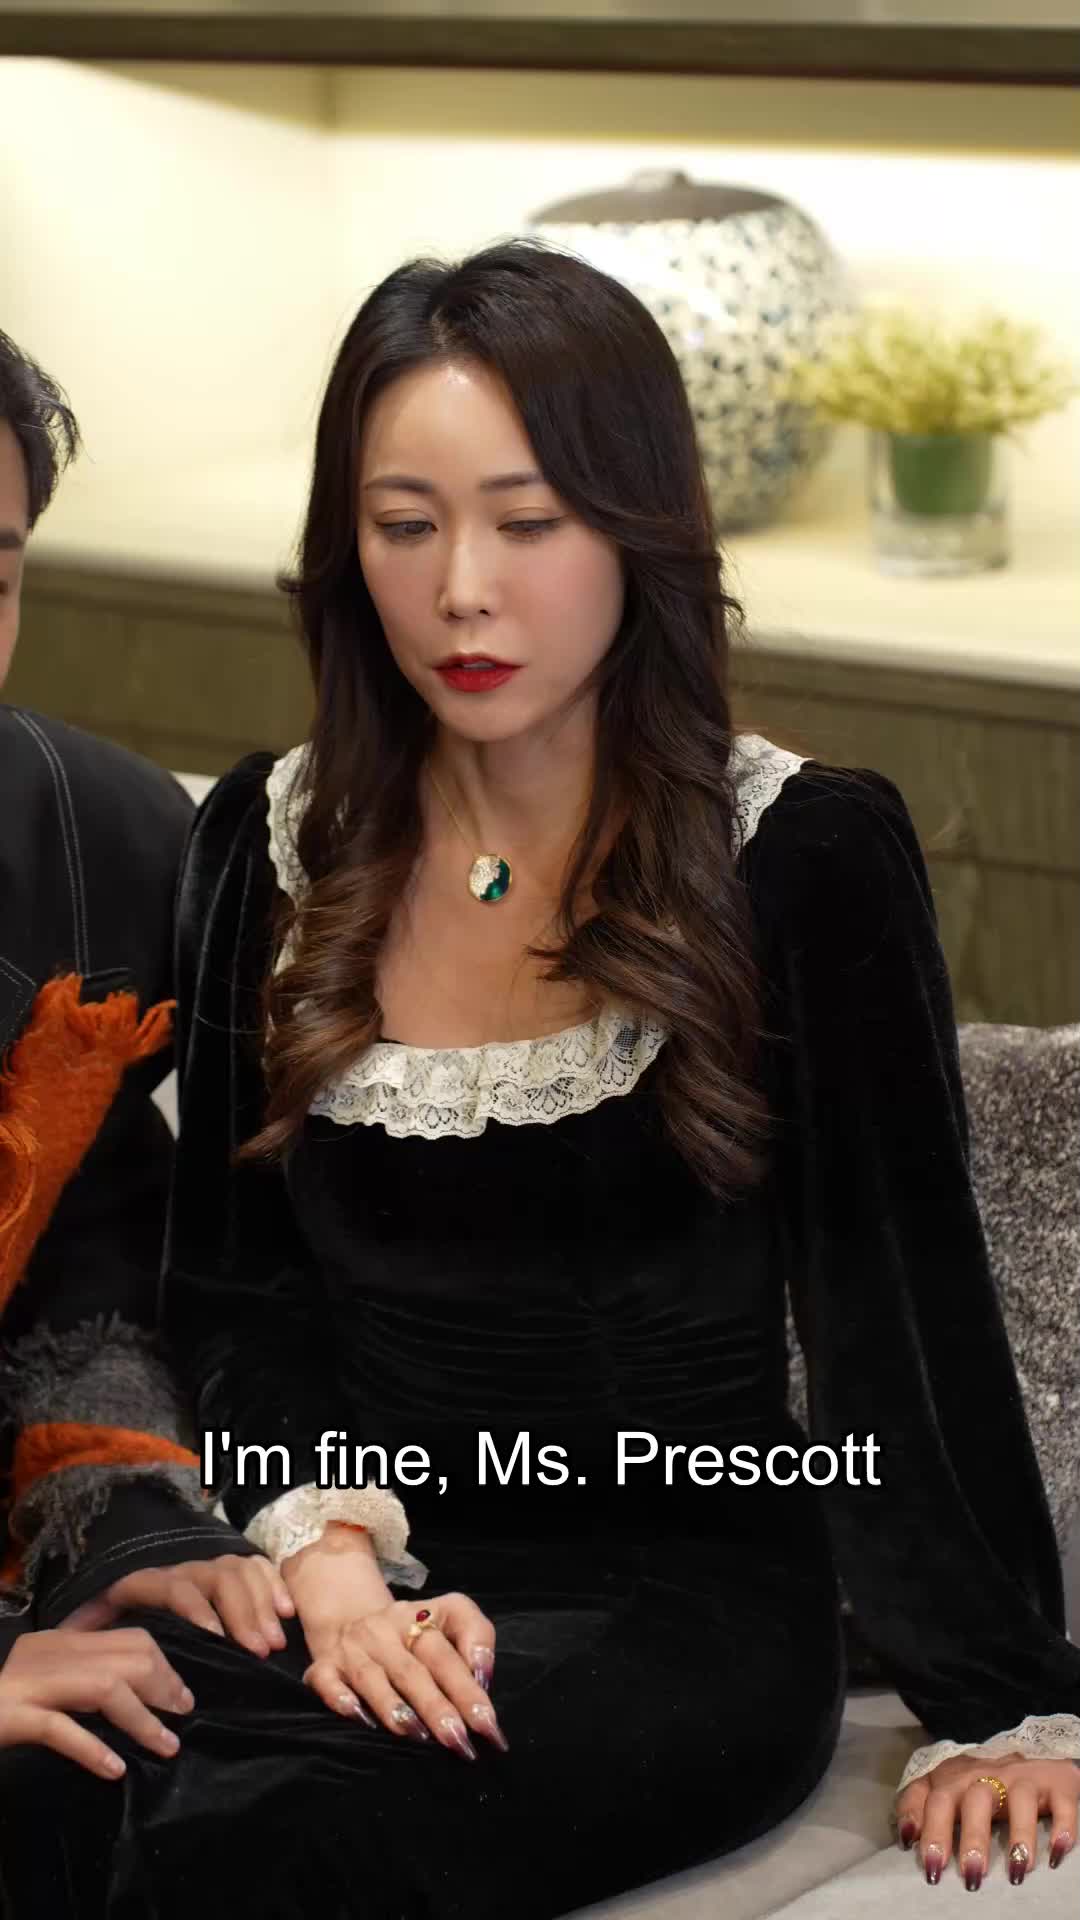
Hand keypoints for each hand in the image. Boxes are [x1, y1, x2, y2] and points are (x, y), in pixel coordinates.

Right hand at [0, 1627, 193, 1779]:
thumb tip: (134, 1699)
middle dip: (163, 1687)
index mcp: (57, 1643)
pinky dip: (92, 1748)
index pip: (128, 1638)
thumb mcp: (43, 1688)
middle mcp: (45, 1652)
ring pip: (102, 1687)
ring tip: (165, 1746)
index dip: (163, 1665)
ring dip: (141, 1719)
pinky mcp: (9, 1715)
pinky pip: (59, 1727)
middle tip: (181, 1718)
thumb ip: (79, 1685)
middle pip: (125, 1657)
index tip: (181, 1697)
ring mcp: (26, 1683)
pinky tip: (113, 1770)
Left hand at [61, 1554, 294, 1656]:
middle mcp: (183, 1570)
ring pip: (240, 1572)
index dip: (197, 1610)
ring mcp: (209, 1568)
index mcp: (149, 1582)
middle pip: (218, 1579)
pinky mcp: (232, 1572)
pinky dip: (274, 1585)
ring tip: (273, 1642)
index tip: (214, 1639)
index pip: (177, 1587)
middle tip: (259, 1651)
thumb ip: (86, 1624)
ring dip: (261, 1605)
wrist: (128, 1598)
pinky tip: (287, 1611)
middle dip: (242, 1615)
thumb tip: (71, 1632)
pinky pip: (258, 1566)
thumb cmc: (113, 1622)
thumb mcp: (94, 1622)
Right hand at [303, 1590, 506, 1760]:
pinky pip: (327, 1682)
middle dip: (439, 1706)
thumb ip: (475, 1636)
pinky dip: (342, 1700)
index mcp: (421, 1615)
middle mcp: (386, 1628)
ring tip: (419, 1736)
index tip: (487, 1720)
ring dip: (396, 1708)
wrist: (349, 1614)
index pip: (448, 1645)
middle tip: (461, 1741)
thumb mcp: (447, 1616)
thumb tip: (483, 1676)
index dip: (470, 1682)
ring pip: (373, 1678)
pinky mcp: (324, 1665)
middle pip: (415, 1667)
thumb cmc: (411, 1631)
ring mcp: (353, 1647)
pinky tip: (361, 1719)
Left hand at [895, 1754, 1079, 1886]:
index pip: (936, 1800)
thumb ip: (916, 1805)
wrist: (1030, 1751)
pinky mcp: (1057, 1784)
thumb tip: (905, 1836)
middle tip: (972, 1876)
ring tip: (1017, 1872)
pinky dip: (1062, 1829)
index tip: (931, 1867)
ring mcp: (1024, 1778)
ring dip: (1019, 1835)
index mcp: (956, 1778)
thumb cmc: (978, 1778)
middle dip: (973, 1837)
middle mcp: (988, 1775)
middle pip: (975, 1799)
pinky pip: (1063, 1805)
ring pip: (1020, 1799)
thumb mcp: (943, 1785)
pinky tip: (1057, 1854)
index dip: (930, 1832)